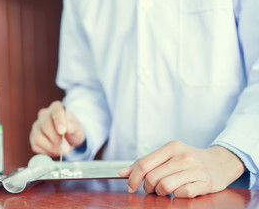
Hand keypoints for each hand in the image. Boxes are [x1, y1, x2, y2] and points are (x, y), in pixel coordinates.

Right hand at [30, 101, 85, 156]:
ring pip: (38, 137)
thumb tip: (68, 127)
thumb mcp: (77, 128)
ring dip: (51, 147)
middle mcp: (44, 114)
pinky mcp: (32, 137)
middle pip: (46, 126)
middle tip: (66, 149)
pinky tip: (55, 150)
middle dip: (56, 140)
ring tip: (62, 150)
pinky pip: (36, 146)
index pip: (56, 112)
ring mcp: (36, 126)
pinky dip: (46, 151)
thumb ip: (73, 127)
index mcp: (56, 107)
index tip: (62, 131)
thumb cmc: (72, 130)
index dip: (59, 122)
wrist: (68, 137)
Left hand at [118, 140, 244, 197]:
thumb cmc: (189, 159)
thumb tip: (122, 173)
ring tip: (165, 190)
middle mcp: (183, 156)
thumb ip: (145, 163)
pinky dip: (178, 196)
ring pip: (165, 186)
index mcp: (171, 147)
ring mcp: (195, 169)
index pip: (144, 164)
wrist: (220, 162)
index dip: (133, 178)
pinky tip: (180, 191)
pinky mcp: (205, 182)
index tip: (130, 187)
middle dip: (148, 187)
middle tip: (152, 188)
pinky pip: (182, 194)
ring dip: (161, 193)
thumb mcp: (168, 155)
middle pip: (152, 177)